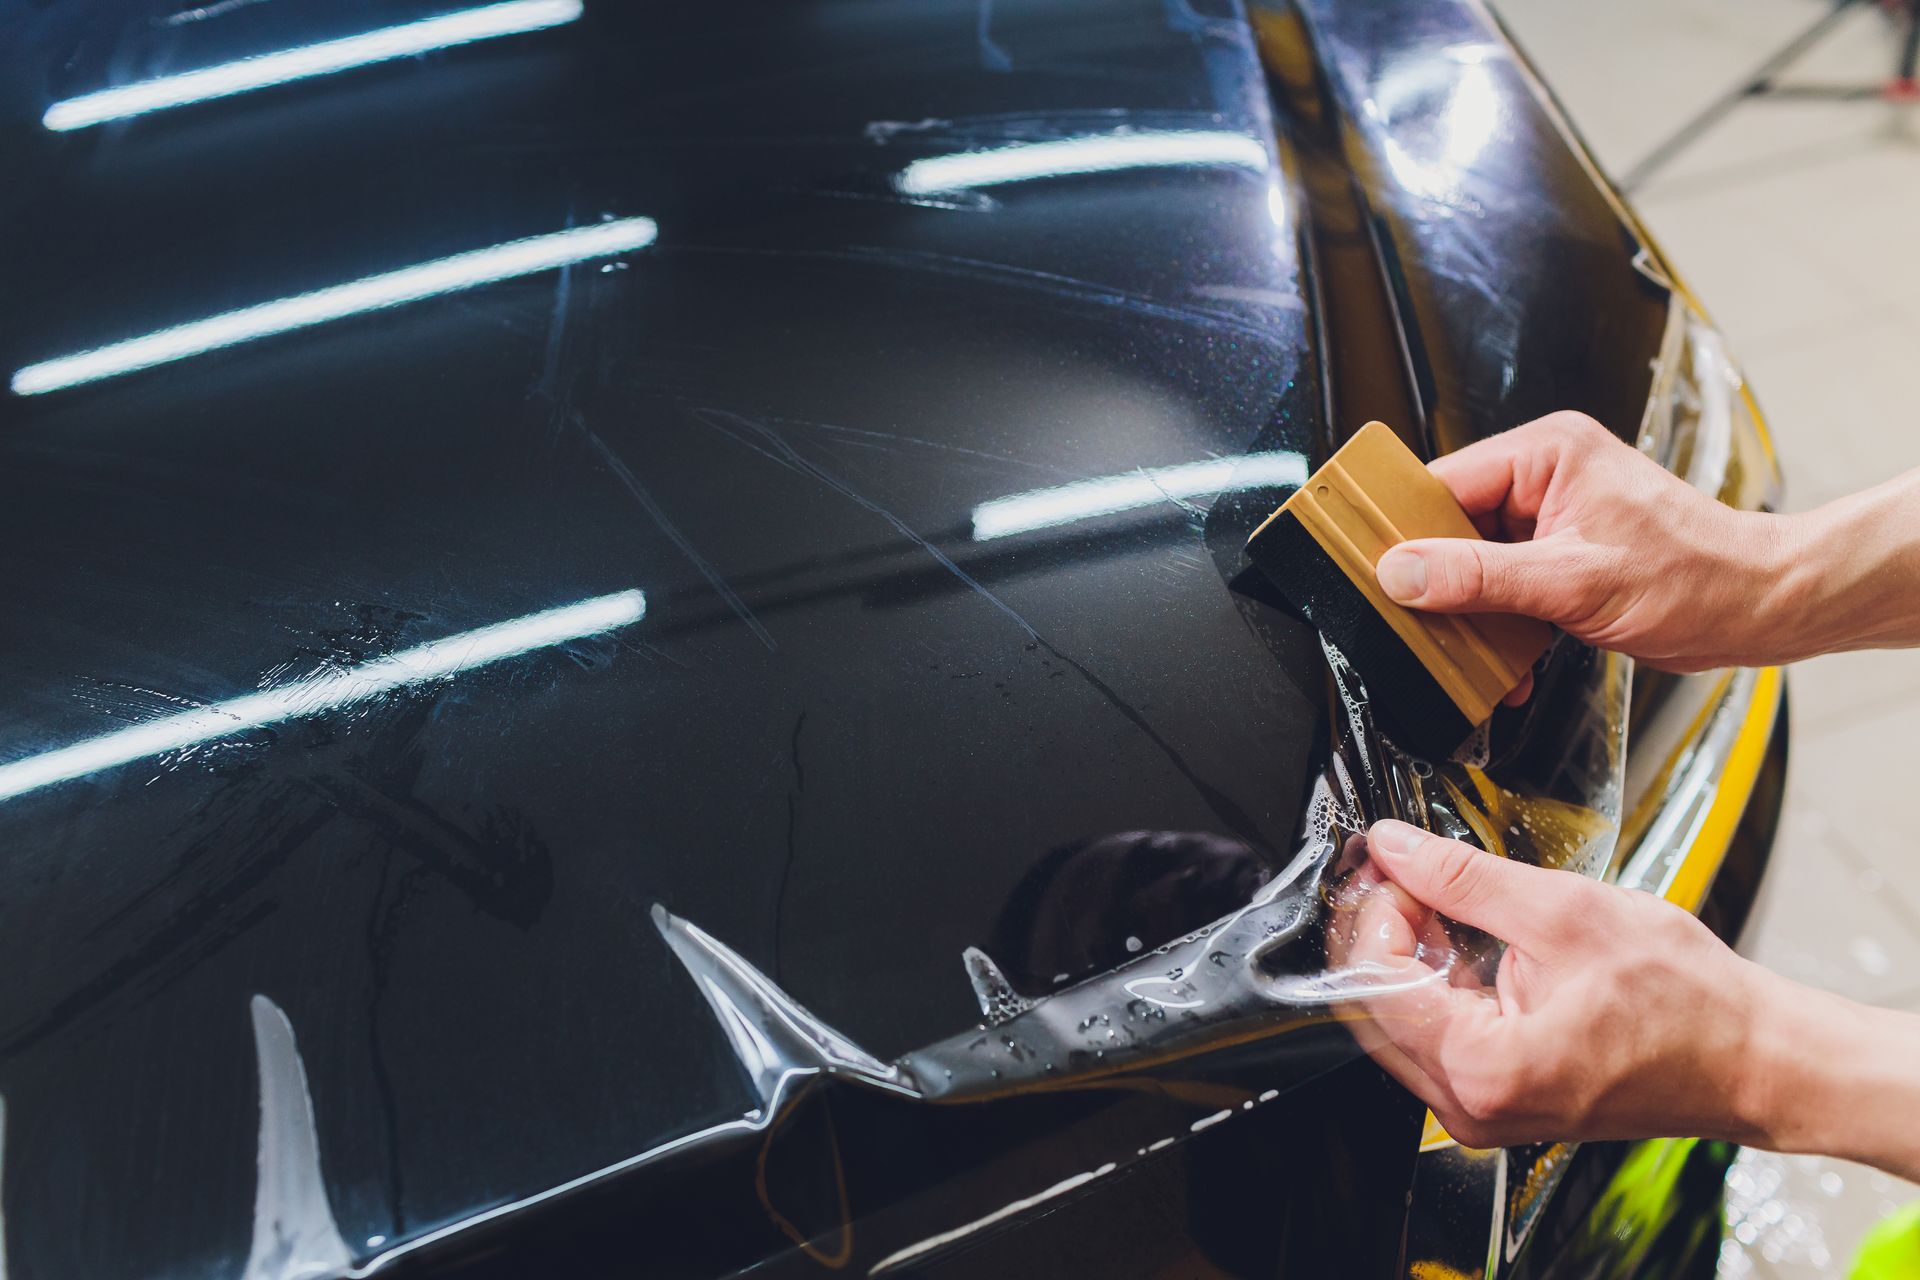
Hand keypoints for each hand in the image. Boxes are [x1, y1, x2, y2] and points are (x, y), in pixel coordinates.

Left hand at [1332, 820, 1772, 1148]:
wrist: (1753, 1058)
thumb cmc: (1688, 1003)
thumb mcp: (1567, 912)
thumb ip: (1464, 878)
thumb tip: (1396, 846)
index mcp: (1484, 1070)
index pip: (1376, 983)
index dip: (1375, 913)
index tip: (1392, 866)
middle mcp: (1471, 1106)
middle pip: (1376, 1007)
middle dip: (1382, 930)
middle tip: (1404, 872)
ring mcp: (1482, 1109)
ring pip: (1400, 1022)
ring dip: (1406, 954)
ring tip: (1436, 896)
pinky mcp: (1498, 1098)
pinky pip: (1436, 1036)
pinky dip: (1437, 982)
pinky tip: (1459, 938)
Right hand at [1373, 412, 1793, 670]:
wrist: (1759, 608)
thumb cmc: (1695, 579)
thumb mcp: (1571, 582)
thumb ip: (1477, 577)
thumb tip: (1401, 573)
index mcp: (1546, 453)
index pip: (1442, 484)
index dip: (1404, 533)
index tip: (1376, 575)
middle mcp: (1546, 474)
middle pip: (1452, 527)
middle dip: (1439, 584)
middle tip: (1423, 624)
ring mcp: (1554, 515)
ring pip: (1474, 562)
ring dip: (1471, 614)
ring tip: (1475, 652)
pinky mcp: (1564, 553)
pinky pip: (1506, 583)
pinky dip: (1501, 624)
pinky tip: (1508, 663)